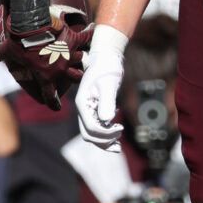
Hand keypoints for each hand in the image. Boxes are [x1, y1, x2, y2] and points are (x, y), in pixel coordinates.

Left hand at [0, 8, 90, 110]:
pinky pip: (86, 37)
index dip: (53, 103)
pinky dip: (90, 33)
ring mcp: (69, 55)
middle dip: (74, 78)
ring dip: (82, 58)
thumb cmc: (18, 43)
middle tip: (75, 76)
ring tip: (84, 56)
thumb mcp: (6, 50)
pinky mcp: (73, 39)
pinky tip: (93, 29)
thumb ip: (0, 55)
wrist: (31, 26)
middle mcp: (61, 70)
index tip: (55, 107)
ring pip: (82, 61)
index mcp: (45, 77)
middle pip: (73, 79)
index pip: (50, 96)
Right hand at [76, 25, 126, 147]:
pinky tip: (116, 133)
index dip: (106, 133)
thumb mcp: (109, 83)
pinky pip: (96, 127)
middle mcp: (83, 109)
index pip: (91, 128)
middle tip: (120, 136)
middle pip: (88, 135)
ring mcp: (87, 110)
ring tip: (118, 145)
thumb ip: (107, 102)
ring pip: (91, 134)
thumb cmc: (107, 67)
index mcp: (83, 104)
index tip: (120, 127)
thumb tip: (107, 120)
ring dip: (104, 142)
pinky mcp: (94, 109)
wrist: (106, 57)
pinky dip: (105, 135)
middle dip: (104, 141)